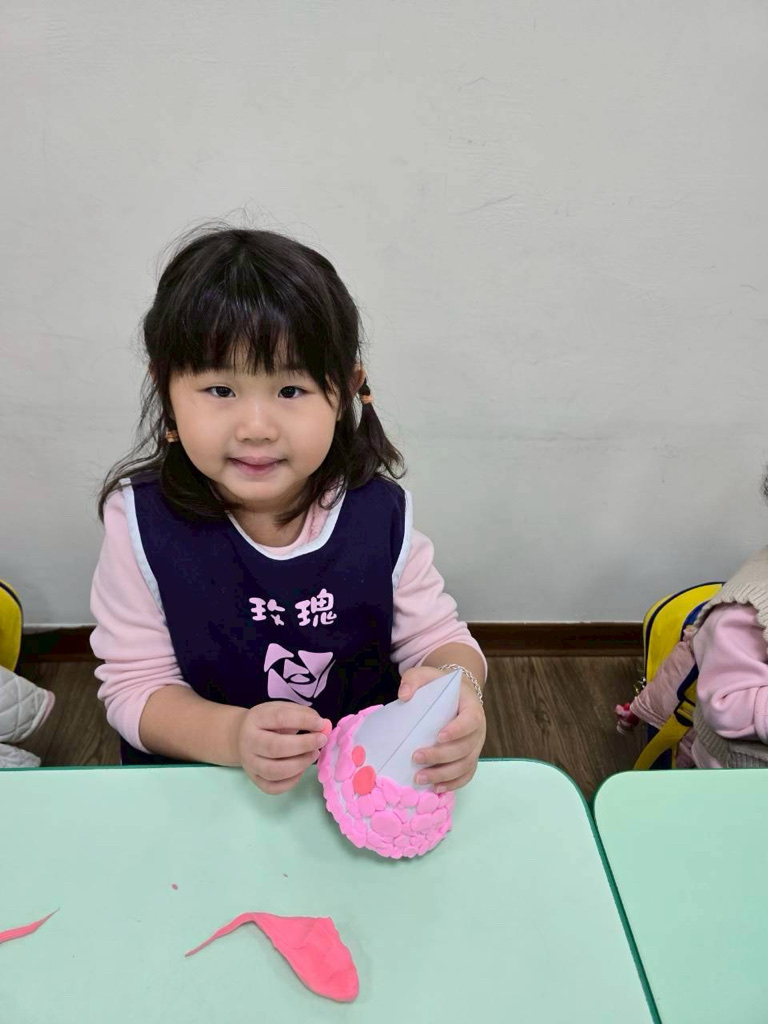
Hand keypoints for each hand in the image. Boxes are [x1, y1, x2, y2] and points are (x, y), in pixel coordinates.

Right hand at [238, 701, 330, 794]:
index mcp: (256, 719)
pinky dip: (291, 782)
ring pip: (274, 771)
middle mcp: (249, 742)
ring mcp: (250, 763)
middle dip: (303, 745)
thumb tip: (325, 726)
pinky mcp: (254, 780)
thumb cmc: (268, 722)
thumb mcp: (282, 709)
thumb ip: (304, 715)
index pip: (280, 718)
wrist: (242, 736)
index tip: (321, 724)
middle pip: (275, 747)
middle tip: (321, 741)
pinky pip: (274, 788)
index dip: (304, 721)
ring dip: (300, 764)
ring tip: (314, 755)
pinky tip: (300, 769)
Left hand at [398, 665, 485, 791]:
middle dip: (440, 756)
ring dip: (443, 775)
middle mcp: (478, 730)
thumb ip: (413, 680)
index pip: (470, 721)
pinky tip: (436, 787)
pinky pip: (466, 775)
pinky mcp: (470, 758)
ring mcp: (476, 747)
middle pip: (465, 748)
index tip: (438, 736)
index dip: (457, 731)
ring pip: (465, 765)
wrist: (455, 695)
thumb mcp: (426, 675)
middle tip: (416, 758)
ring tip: (420, 778)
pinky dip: (453, 784)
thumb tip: (403, 696)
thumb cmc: (440, 686)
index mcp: (472, 708)